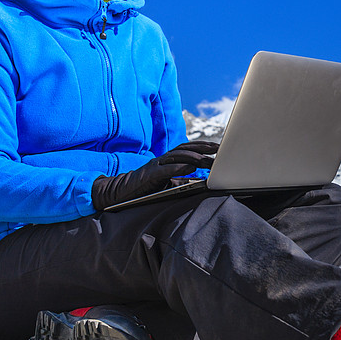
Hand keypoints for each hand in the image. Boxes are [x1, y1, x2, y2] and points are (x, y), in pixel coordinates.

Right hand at [91, 141, 218, 209]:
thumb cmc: (146, 188)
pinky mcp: (149, 175)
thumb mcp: (168, 184)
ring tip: (208, 160)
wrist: (121, 193)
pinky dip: (179, 168)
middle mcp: (163, 159)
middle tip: (219, 149)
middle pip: (185, 149)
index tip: (219, 148)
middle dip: (203, 147)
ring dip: (194, 157)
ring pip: (177, 156)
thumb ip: (182, 181)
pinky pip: (166, 169)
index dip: (203, 146)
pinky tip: (190, 168)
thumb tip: (201, 184)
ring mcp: (156, 165)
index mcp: (168, 160)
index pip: (188, 149)